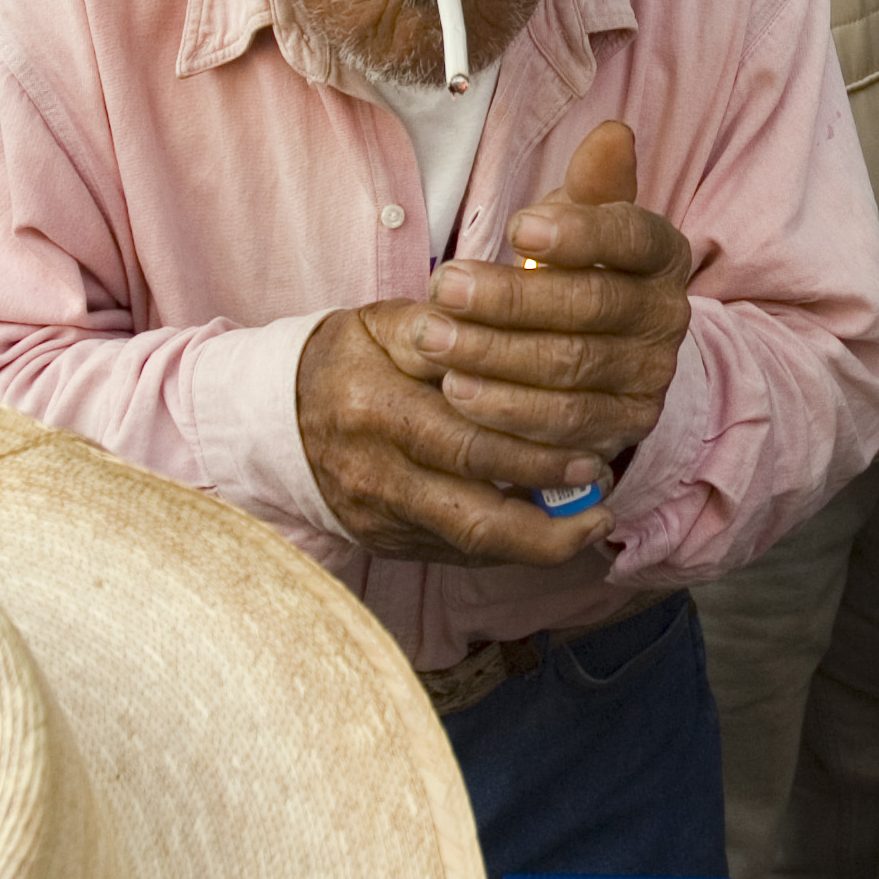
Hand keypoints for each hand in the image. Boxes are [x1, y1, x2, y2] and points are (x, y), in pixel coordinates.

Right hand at [294, 301, 618, 567]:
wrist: (275, 417)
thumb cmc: (347, 359)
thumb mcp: (384, 325)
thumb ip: (446, 326)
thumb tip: (520, 326)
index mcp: (375, 405)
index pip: (466, 432)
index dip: (536, 447)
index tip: (595, 444)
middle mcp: (374, 469)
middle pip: (474, 500)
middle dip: (548, 496)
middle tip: (602, 484)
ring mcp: (377, 514)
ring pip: (468, 541)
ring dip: (539, 539)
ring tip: (590, 523)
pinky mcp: (382, 541)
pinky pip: (455, 554)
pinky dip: (507, 547)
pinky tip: (549, 532)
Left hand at [368, 121, 694, 457]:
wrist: (609, 352)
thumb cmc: (581, 269)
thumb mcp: (587, 221)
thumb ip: (593, 183)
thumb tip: (613, 132)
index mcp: (662, 255)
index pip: (631, 238)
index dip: (578, 235)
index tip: (515, 228)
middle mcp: (668, 317)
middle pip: (589, 308)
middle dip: (509, 300)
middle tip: (441, 288)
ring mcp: (650, 378)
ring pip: (571, 370)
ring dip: (495, 357)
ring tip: (435, 341)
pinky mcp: (623, 427)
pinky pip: (563, 426)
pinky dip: (507, 414)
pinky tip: (458, 394)